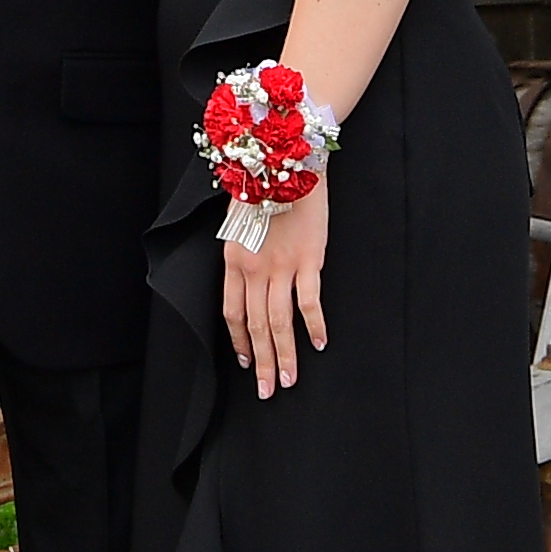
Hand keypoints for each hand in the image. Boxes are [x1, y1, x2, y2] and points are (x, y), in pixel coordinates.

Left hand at [220, 179, 331, 396]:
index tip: (245, 363)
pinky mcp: (309, 261)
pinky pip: (309, 302)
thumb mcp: (238, 223)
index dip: (239, 343)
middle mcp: (254, 269)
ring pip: (280, 322)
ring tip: (288, 379)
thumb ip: (241, 254)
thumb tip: (247, 282)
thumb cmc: (263, 188)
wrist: (287, 162)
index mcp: (233, 261)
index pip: (232, 314)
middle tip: (267, 389)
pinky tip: (319, 343)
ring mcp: (282, 267)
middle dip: (261, 362)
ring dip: (284, 355)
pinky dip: (313, 326)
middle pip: (256, 327)